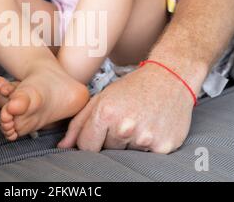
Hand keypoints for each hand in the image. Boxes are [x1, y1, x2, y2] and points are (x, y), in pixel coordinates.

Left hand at [58, 63, 200, 153]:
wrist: (170, 78)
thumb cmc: (132, 88)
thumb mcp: (102, 98)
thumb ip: (78, 123)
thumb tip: (63, 146)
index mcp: (106, 113)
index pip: (86, 146)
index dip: (90, 141)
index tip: (99, 131)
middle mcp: (125, 127)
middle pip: (106, 151)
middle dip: (111, 139)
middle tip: (125, 120)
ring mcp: (146, 138)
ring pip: (126, 154)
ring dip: (129, 143)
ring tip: (138, 122)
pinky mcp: (164, 146)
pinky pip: (145, 156)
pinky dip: (146, 145)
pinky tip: (151, 127)